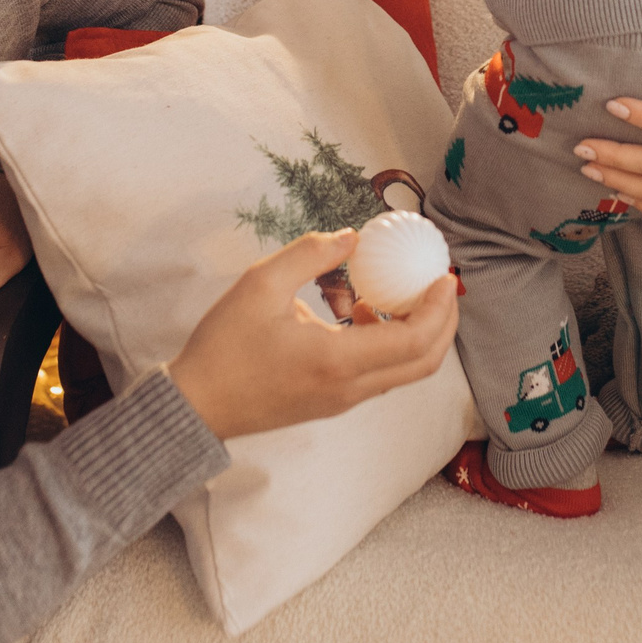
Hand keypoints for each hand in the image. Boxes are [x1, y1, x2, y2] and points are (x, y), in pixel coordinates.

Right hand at [168, 230, 459, 441]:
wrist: (196, 405)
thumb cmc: (224, 346)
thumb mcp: (261, 284)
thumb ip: (311, 254)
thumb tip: (352, 237)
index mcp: (337, 361)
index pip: (414, 340)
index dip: (439, 308)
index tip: (445, 276)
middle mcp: (349, 389)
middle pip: (423, 363)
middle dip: (442, 322)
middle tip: (440, 284)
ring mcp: (342, 401)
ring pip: (403, 372)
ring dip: (416, 333)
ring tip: (401, 290)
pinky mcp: (331, 403)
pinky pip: (379, 375)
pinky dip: (389, 344)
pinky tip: (360, 310)